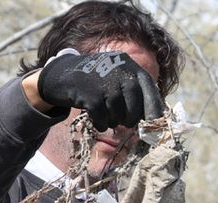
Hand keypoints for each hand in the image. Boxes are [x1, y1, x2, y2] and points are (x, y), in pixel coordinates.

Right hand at [37, 49, 163, 130]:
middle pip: (135, 103)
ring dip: (114, 121)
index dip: (153, 107)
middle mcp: (118, 69)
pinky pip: (102, 118)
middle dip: (131, 117)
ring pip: (118, 113)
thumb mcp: (116, 77)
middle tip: (125, 123)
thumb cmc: (96, 82)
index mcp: (128, 64)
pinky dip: (101, 123)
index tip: (154, 122)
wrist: (62, 74)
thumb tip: (153, 118)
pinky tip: (97, 120)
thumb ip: (133, 91)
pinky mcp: (89, 93)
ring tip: (107, 117)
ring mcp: (103, 80)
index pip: (148, 87)